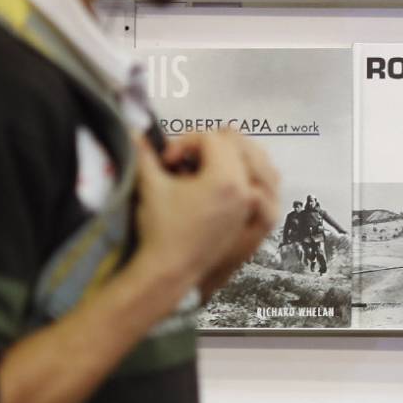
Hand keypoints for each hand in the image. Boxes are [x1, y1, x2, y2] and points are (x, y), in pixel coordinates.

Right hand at [132, 131, 278, 300]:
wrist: (169, 271)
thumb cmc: (161, 229)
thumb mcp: (151, 186)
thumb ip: (144, 154)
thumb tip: (134, 131)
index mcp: (225, 179)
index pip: (211, 138)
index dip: (185, 142)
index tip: (167, 160)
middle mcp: (246, 190)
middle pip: (237, 144)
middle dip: (209, 145)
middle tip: (187, 159)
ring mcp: (253, 205)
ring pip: (260, 161)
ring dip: (236, 155)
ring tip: (210, 163)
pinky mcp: (253, 218)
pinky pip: (268, 186)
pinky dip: (255, 175)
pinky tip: (233, 177)